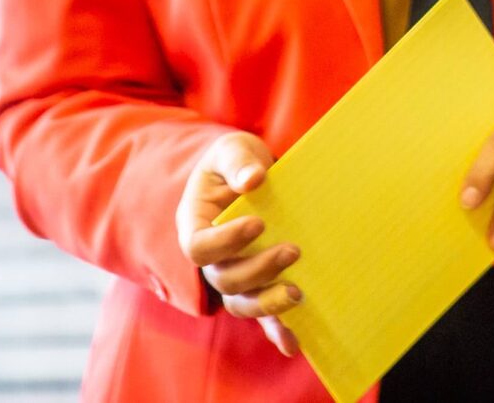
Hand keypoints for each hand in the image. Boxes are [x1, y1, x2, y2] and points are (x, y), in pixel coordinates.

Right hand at [176, 131, 300, 356]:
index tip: (258, 223)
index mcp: (195, 225)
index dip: (226, 241)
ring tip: (298, 294)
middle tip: (293, 251)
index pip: (199, 246)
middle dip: (258, 270)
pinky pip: (262, 314)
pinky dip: (277, 330)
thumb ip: (238, 161)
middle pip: (224, 279)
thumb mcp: (231, 150)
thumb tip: (254, 178)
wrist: (248, 174)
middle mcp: (212, 257)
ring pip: (240, 302)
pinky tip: (295, 343)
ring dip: (267, 304)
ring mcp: (233, 273)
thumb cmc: (235, 161)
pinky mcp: (258, 283)